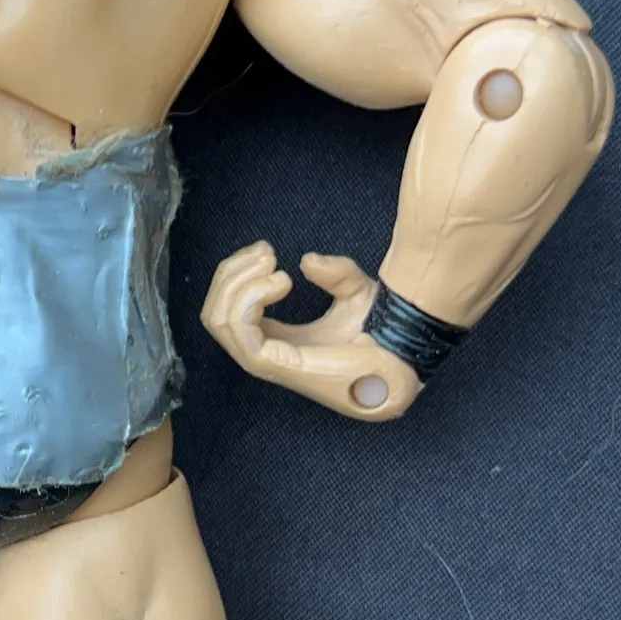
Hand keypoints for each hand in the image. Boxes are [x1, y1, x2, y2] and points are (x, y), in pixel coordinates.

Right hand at [201, 241, 422, 420]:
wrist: (405, 350)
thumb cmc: (385, 330)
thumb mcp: (354, 290)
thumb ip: (332, 274)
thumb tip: (306, 262)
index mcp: (279, 343)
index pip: (229, 315)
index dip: (235, 278)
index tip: (267, 252)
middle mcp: (269, 354)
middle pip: (215, 316)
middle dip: (230, 276)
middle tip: (266, 253)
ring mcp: (272, 363)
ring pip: (220, 322)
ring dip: (238, 283)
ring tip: (273, 265)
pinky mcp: (280, 367)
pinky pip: (240, 333)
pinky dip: (251, 298)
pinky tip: (283, 282)